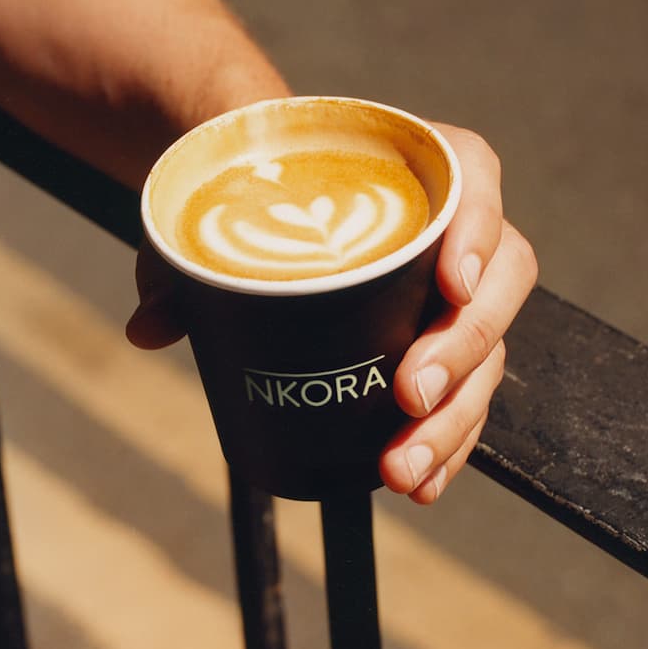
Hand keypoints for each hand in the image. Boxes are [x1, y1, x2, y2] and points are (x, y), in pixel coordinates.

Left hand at [125, 122, 536, 504]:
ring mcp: (458, 293)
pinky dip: (448, 444)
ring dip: (454, 419)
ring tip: (401, 467)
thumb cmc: (258, 194)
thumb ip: (184, 264)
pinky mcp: (444, 346)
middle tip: (408, 396)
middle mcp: (454, 227)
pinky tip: (421, 483)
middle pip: (498, 284)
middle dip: (462, 349)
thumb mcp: (218, 214)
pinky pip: (467, 396)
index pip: (476, 179)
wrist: (265, 203)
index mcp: (420, 165)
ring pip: (488, 354)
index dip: (478, 233)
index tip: (450, 285)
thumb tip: (149, 326)